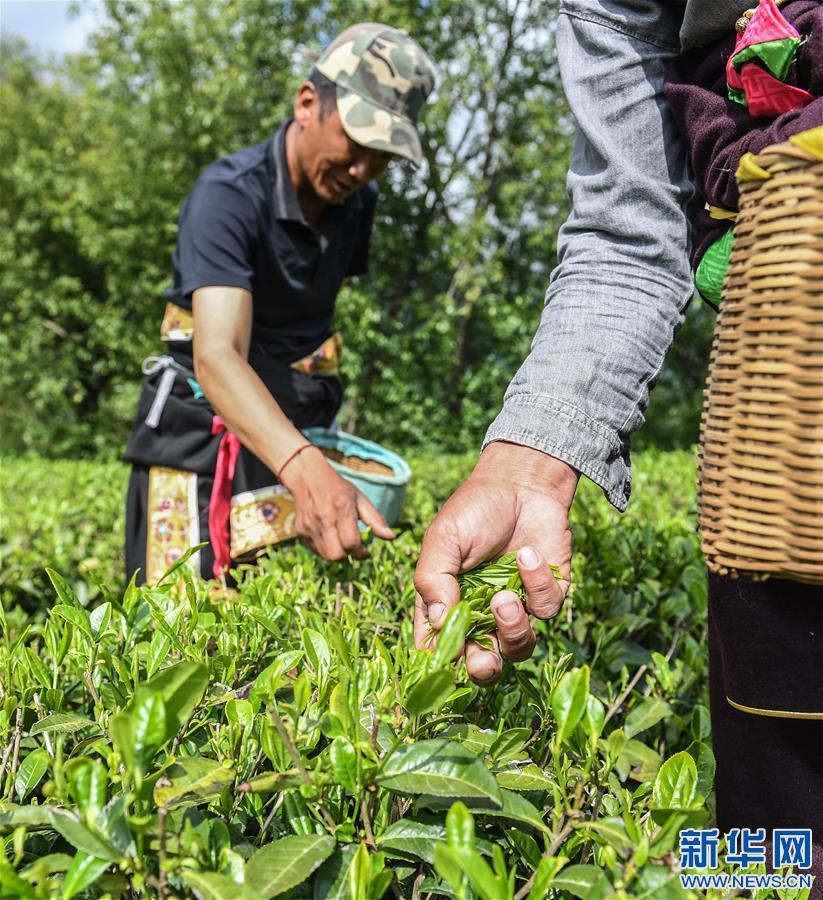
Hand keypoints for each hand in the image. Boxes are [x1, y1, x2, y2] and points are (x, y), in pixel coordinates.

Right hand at [279, 447, 394, 559]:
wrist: (308, 477)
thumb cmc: (339, 490)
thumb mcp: (360, 499)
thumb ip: (376, 519)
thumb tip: (391, 537)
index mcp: (342, 508)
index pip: (352, 543)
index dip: (361, 552)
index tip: (365, 552)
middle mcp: (323, 518)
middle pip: (337, 555)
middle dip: (348, 556)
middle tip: (353, 548)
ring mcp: (309, 526)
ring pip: (326, 556)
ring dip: (337, 554)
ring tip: (341, 541)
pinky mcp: (300, 531)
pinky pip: (315, 550)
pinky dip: (325, 549)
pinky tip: (329, 536)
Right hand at [413, 441, 576, 684]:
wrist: (522, 482)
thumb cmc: (474, 509)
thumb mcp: (443, 539)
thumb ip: (434, 579)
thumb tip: (439, 624)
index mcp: (446, 603)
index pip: (438, 646)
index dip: (441, 661)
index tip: (445, 657)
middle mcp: (481, 613)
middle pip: (481, 663)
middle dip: (482, 669)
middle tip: (483, 660)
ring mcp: (517, 607)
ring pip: (518, 647)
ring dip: (512, 628)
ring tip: (505, 597)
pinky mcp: (548, 595)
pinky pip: (547, 610)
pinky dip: (537, 586)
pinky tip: (527, 556)